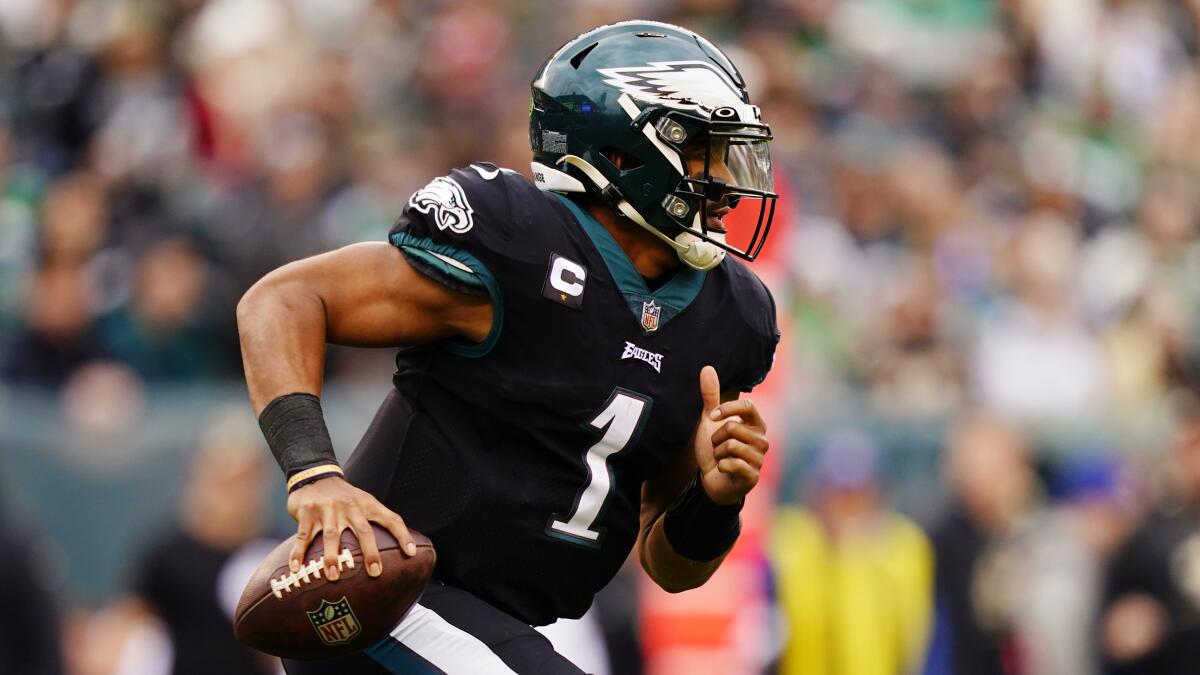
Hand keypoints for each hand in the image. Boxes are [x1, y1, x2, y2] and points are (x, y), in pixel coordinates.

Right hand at [286, 476, 416, 580]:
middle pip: (363, 530)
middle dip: (370, 552)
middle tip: (375, 572)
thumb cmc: (344, 496)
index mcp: (367, 504)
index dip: (403, 535)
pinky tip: (297, 569)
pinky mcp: (307, 512)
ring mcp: (328, 510)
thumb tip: (397, 547)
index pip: (391, 519)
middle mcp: (350, 507)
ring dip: (332, 557)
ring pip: (332, 536)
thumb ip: (376, 519)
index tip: (412, 553)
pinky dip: (299, 553)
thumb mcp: (364, 501)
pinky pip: (303, 536)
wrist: (315, 475)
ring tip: (334, 576)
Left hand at [692, 365, 767, 505]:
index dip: (727, 409)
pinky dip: (720, 465)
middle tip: (717, 447)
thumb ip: (710, 396)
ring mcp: (759, 459)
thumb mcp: (709, 420)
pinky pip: (732, 464)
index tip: (712, 416)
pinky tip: (723, 469)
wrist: (711, 480)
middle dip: (716, 438)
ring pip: (731, 446)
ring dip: (717, 453)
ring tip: (720, 458)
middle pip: (733, 428)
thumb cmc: (715, 448)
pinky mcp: (753, 476)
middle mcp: (762, 440)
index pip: (749, 406)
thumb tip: (707, 367)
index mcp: (755, 424)